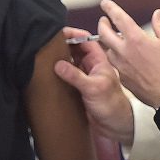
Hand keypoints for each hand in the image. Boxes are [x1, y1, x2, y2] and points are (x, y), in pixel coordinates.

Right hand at [54, 27, 134, 145]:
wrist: (115, 126)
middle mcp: (91, 66)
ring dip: (58, 59)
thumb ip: (76, 76)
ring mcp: (84, 76)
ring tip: (44, 56)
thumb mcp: (93, 88)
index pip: (85, 40)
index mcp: (99, 60)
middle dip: (62, 45)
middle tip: (47, 44)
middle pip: (74, 49)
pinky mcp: (77, 88)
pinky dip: (57, 73)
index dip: (73, 34)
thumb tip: (58, 64)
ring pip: (69, 61)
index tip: (59, 33)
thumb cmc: (112, 105)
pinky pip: (65, 75)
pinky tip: (47, 73)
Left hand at [97, 0, 159, 107]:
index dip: (110, 8)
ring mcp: (122, 67)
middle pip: (104, 34)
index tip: (105, 3)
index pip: (118, 18)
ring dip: (109, 43)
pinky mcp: (123, 79)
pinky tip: (125, 58)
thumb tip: (157, 14)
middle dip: (102, 24)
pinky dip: (117, 58)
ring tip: (114, 39)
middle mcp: (125, 52)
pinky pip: (115, 65)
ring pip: (108, 50)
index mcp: (136, 39)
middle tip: (104, 20)